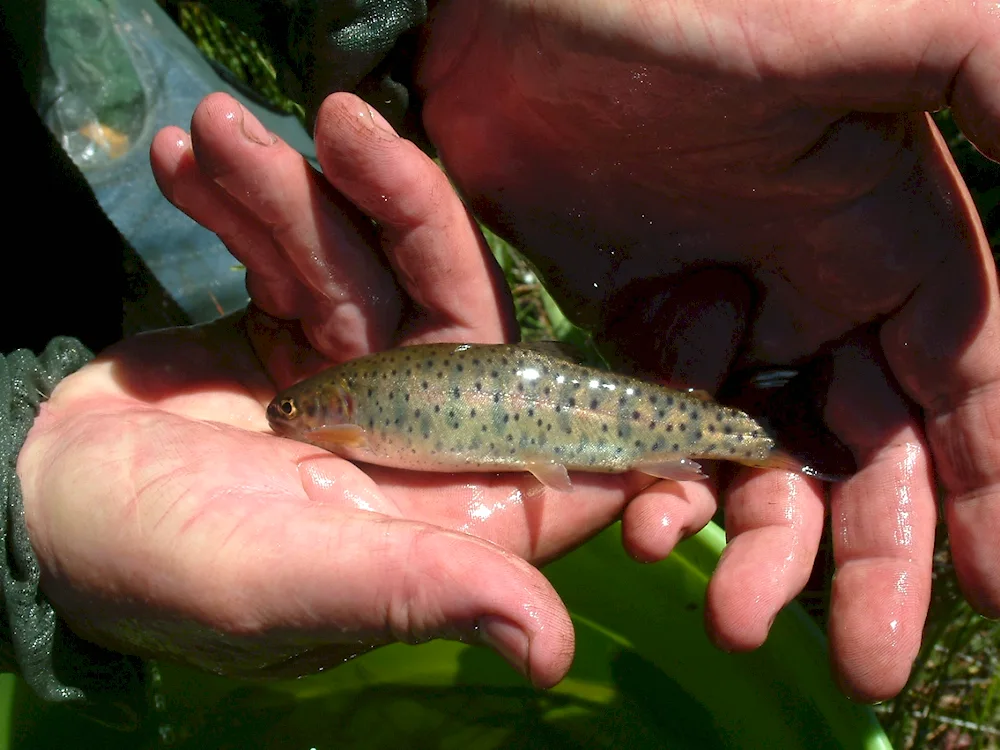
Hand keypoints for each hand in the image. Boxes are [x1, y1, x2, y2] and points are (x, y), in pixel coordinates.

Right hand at [17, 93, 655, 686]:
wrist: (39, 511)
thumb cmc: (159, 572)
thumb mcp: (285, 585)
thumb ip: (416, 591)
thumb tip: (553, 652)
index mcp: (446, 502)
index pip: (564, 434)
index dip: (619, 377)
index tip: (682, 292)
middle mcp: (417, 433)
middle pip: (452, 295)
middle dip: (395, 204)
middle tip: (338, 120)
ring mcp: (351, 374)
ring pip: (358, 255)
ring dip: (284, 188)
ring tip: (210, 132)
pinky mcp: (287, 334)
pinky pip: (286, 249)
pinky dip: (236, 204)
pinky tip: (182, 161)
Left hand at [412, 0, 999, 699]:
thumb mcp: (881, 25)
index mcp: (886, 237)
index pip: (961, 390)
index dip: (987, 492)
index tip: (997, 600)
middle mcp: (806, 286)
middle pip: (858, 453)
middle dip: (863, 559)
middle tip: (851, 660)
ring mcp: (706, 310)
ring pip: (752, 462)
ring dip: (753, 545)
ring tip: (726, 612)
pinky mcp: (615, 318)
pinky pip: (650, 433)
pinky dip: (657, 491)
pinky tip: (650, 533)